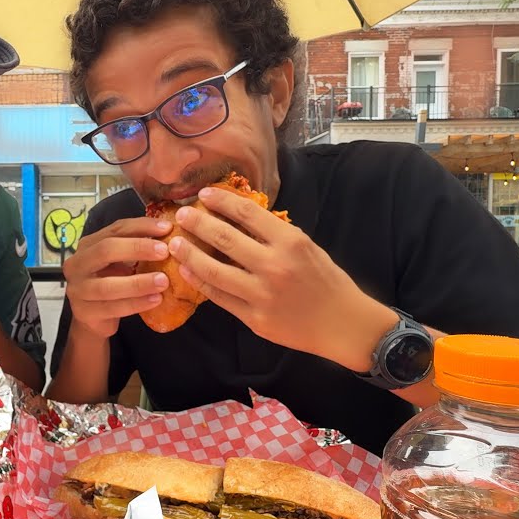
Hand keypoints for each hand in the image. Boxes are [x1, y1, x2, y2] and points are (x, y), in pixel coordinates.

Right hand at [61, 217, 173, 338]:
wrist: (91, 318)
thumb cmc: (109, 284)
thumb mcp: (118, 263)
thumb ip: (135, 249)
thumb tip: (169, 235)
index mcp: (88, 246)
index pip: (115, 229)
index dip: (142, 226)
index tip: (167, 228)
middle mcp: (78, 264)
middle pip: (105, 250)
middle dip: (137, 248)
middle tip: (164, 252)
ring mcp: (78, 290)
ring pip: (107, 285)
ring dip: (138, 283)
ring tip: (163, 281)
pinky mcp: (84, 313)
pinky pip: (112, 308)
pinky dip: (136, 304)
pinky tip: (156, 300)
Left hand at [169, 187, 396, 369]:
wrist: (342, 325)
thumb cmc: (327, 281)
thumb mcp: (307, 247)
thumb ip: (276, 234)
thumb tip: (241, 217)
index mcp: (290, 242)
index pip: (248, 214)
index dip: (222, 201)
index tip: (204, 194)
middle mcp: (274, 266)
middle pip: (224, 239)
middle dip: (198, 223)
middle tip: (182, 215)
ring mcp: (261, 294)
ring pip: (213, 270)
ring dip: (189, 254)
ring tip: (175, 243)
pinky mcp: (254, 318)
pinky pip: (219, 297)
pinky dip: (200, 282)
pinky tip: (188, 271)